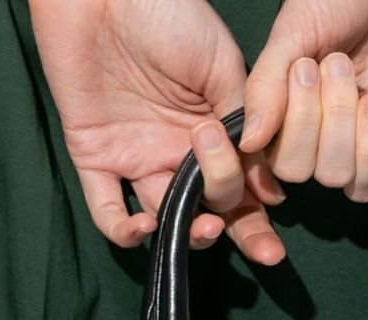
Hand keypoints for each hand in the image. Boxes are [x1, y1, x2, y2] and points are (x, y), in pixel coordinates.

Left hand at [28, 0, 284, 261]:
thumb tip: (270, 191)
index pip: (240, 191)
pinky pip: (106, 211)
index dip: (256, 224)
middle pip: (208, 213)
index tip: (271, 248)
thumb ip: (245, 128)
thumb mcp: (224, 69)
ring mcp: (137, 158)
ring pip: (167, 219)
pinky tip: (146, 226)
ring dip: (188, 234)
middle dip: (232, 235)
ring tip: (203, 227)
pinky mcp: (95, 156)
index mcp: (213, 134)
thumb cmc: (170, 13)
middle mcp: (177, 154)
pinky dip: (126, 231)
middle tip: (243, 239)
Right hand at [240, 0, 367, 200]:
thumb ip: (266, 90)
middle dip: (333, 124)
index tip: (301, 71)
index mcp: (299, 121)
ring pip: (366, 180)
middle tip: (337, 64)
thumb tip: (247, 144)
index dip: (296, 135)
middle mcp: (335, 136)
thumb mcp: (292, 36)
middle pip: (330, 176)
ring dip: (364, 134)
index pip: (290, 167)